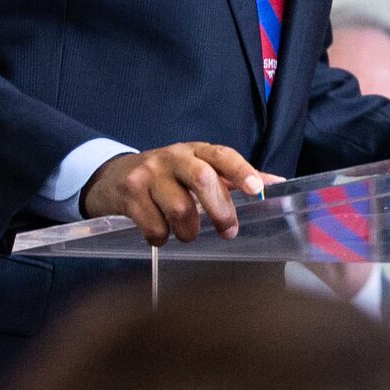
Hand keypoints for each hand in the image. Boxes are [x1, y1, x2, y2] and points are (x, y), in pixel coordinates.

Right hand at [81, 142, 277, 243]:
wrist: (112, 177)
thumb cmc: (166, 177)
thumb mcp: (198, 169)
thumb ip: (234, 178)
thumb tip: (277, 184)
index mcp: (194, 151)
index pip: (222, 156)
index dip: (242, 172)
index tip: (258, 190)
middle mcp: (172, 157)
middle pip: (203, 179)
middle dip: (220, 210)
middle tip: (228, 231)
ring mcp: (149, 174)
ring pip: (180, 209)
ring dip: (188, 232)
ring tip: (186, 234)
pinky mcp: (129, 194)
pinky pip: (154, 226)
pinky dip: (161, 238)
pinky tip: (160, 234)